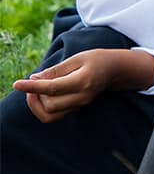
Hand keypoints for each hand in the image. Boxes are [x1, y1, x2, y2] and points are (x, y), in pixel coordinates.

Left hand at [12, 49, 153, 122]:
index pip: (52, 88)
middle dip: (35, 95)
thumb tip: (34, 79)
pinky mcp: (77, 108)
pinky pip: (54, 115)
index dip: (32, 87)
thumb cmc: (97, 59)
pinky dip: (44, 107)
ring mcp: (80, 105)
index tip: (17, 84)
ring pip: (50, 114)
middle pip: (50, 105)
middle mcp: (82, 96)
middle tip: (32, 82)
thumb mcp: (78, 58)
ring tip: (36, 90)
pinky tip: (45, 94)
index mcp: (83, 81)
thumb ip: (56, 70)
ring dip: (37, 104)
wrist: (116, 70)